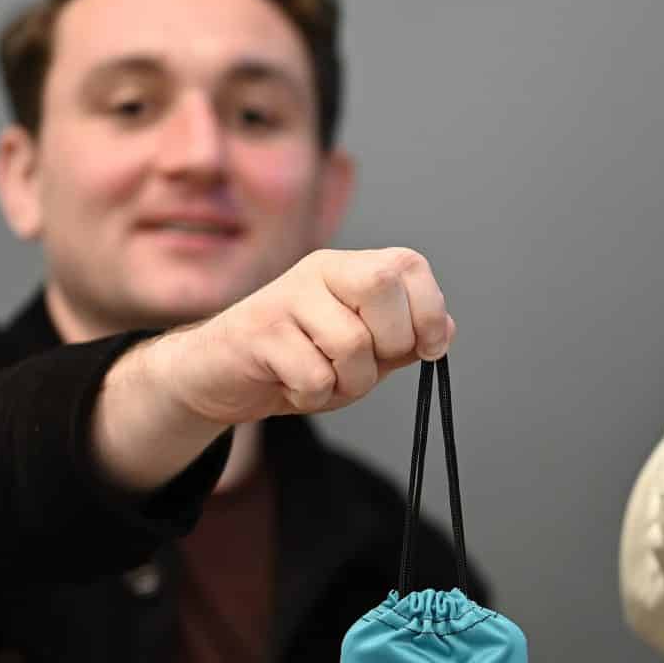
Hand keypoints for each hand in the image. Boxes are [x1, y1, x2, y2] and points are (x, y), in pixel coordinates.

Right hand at [152, 246, 453, 425]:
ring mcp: (285, 298)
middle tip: (366, 363)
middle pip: (382, 285)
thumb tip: (445, 330)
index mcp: (350, 270)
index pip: (409, 265)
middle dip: (390, 341)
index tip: (426, 348)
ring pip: (353, 344)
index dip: (428, 311)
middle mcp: (319, 272)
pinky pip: (316, 376)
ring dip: (350, 382)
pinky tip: (293, 386)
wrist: (218, 377)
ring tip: (323, 380)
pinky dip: (315, 397)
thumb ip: (403, 340)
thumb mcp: (363, 353)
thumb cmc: (298, 363)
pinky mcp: (258, 332)